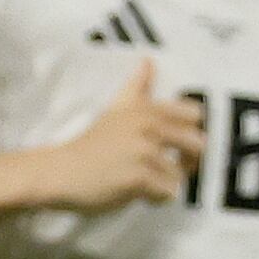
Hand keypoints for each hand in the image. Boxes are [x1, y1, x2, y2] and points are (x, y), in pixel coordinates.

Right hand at [35, 60, 205, 210]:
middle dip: (187, 160)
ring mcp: (144, 152)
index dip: (191, 131)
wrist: (61, 171)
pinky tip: (138, 192)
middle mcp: (148, 126)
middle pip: (197, 144)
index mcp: (146, 109)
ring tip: (142, 180)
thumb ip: (137, 86)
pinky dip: (156, 198)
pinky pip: (168, 193)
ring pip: (180, 174)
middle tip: (163, 166)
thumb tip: (148, 60)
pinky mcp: (138, 177)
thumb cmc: (92, 144)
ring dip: (165, 183)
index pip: (194, 114)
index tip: (175, 143)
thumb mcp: (116, 109)